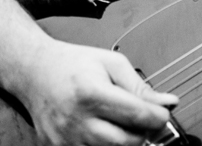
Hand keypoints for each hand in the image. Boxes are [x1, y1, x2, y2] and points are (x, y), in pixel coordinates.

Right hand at [13, 37, 177, 145]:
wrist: (34, 71)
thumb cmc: (72, 64)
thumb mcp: (111, 63)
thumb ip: (140, 86)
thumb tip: (166, 102)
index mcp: (92, 94)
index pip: (138, 115)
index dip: (158, 117)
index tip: (162, 113)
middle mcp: (76, 120)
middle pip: (127, 142)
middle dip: (143, 132)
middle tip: (143, 119)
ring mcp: (64, 139)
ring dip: (125, 141)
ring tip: (122, 123)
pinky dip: (105, 145)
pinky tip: (105, 131)